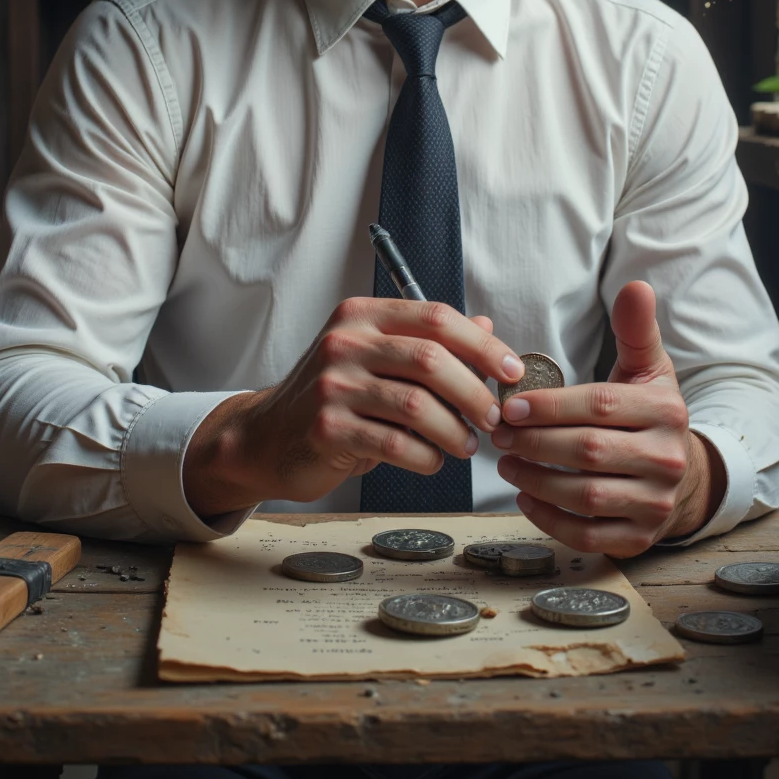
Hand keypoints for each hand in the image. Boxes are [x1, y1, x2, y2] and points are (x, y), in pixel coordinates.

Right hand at [183, 298, 522, 517]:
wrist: (266, 438)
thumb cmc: (332, 398)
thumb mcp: (376, 358)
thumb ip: (428, 342)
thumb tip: (488, 330)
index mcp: (362, 316)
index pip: (436, 317)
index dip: (482, 346)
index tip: (512, 372)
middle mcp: (344, 342)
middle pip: (431, 358)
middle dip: (475, 392)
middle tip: (494, 418)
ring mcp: (332, 385)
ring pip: (417, 405)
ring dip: (455, 431)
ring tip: (466, 445)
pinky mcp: (326, 429)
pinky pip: (395, 444)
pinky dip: (426, 457)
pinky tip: (433, 461)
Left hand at [492, 281, 724, 556]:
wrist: (682, 473)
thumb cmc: (648, 413)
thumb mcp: (648, 367)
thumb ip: (635, 329)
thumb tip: (635, 286)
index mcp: (666, 410)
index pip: (601, 405)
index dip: (550, 406)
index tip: (511, 406)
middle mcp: (667, 458)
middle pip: (590, 451)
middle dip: (535, 442)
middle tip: (499, 434)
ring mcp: (656, 503)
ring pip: (587, 495)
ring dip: (536, 480)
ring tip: (506, 462)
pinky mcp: (641, 538)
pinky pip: (589, 533)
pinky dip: (551, 520)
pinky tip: (526, 497)